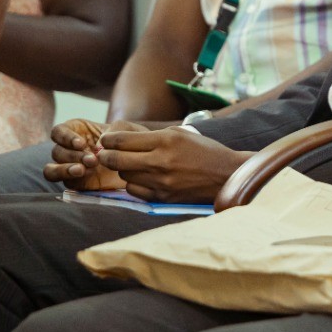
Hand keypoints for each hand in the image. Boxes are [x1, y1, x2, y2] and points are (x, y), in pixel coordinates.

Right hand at [44, 119, 146, 189]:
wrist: (141, 163)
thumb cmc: (131, 141)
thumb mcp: (126, 129)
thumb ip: (115, 131)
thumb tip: (98, 146)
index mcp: (76, 131)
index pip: (58, 132)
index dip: (65, 137)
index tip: (81, 143)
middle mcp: (69, 149)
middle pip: (56, 151)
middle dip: (73, 155)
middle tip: (92, 159)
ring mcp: (70, 167)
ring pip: (52, 169)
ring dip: (65, 169)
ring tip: (82, 169)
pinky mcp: (76, 182)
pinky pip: (63, 182)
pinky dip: (69, 178)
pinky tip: (84, 175)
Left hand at [93, 126, 252, 202]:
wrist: (226, 175)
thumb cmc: (203, 151)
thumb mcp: (180, 134)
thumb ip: (151, 137)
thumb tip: (120, 140)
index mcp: (166, 140)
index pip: (122, 141)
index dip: (107, 140)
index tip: (104, 141)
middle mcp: (160, 160)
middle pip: (116, 160)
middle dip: (105, 156)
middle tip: (104, 154)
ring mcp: (160, 181)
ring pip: (124, 176)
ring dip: (123, 169)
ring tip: (130, 165)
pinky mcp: (162, 197)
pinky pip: (134, 190)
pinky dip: (134, 183)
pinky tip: (143, 178)